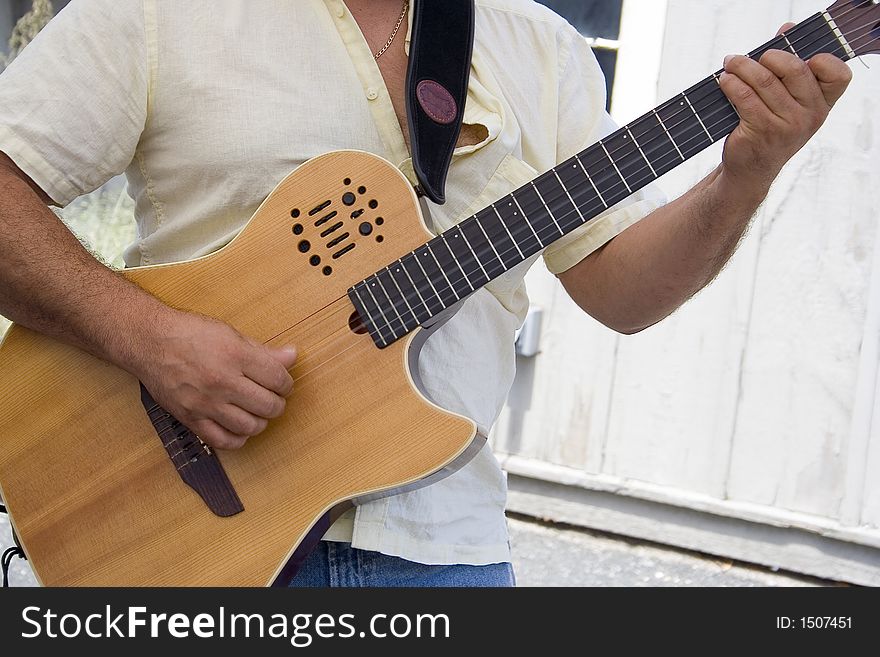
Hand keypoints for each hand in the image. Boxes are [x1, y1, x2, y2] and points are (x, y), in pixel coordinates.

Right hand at [135, 309, 296, 449]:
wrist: (149, 342)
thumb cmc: (190, 334)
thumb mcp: (230, 334)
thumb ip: (263, 351)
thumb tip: (292, 356)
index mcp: (235, 356)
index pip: (278, 379)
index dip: (286, 383)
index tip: (282, 383)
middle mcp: (222, 382)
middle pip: (268, 405)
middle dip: (277, 403)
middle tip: (272, 397)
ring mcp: (205, 403)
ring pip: (250, 426)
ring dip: (260, 421)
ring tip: (256, 411)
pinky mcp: (191, 418)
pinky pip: (223, 441)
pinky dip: (238, 438)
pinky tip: (239, 427)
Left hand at [718, 23, 852, 190]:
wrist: (750, 168)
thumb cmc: (769, 126)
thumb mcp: (786, 99)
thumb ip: (788, 64)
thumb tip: (787, 28)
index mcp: (823, 103)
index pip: (838, 74)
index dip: (821, 60)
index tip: (798, 54)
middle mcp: (810, 115)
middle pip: (795, 69)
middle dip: (768, 56)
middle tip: (748, 56)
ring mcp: (787, 125)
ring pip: (765, 81)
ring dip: (741, 67)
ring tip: (729, 64)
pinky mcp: (762, 131)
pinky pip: (745, 97)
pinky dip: (731, 84)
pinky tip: (724, 80)